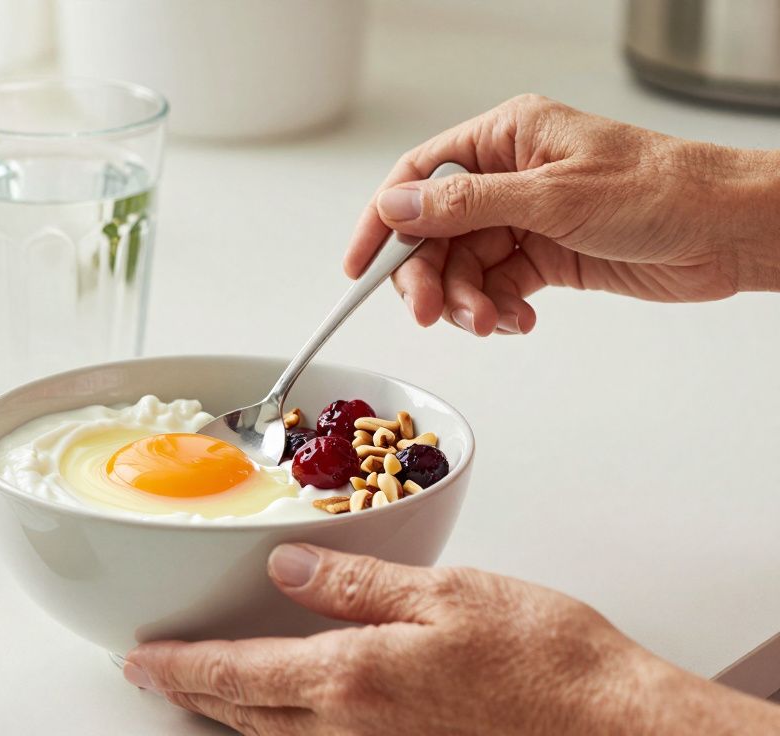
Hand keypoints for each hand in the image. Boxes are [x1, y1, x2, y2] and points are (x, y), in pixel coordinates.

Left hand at [125, 544, 777, 734]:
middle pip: (247, 715)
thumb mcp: (446, 594)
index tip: (139, 659)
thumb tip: (287, 568)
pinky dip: (286, 734)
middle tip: (156, 675)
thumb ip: (355, 583)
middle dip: (194, 694)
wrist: (615, 730)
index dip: (180, 667)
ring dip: (233, 717)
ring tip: (205, 695)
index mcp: (353, 678)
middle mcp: (354, 731)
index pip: (236, 673)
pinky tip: (290, 721)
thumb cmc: (545, 660)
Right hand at [344, 94, 779, 335]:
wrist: (728, 231)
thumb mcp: (551, 197)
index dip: (382, 223)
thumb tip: (396, 207)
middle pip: (435, 232)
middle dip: (429, 277)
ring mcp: (526, 217)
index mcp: (505, 137)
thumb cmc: (659, 192)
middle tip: (431, 313)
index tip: (360, 269)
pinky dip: (498, 309)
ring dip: (467, 301)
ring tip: (491, 322)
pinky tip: (519, 320)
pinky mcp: (546, 255)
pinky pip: (497, 287)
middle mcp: (508, 175)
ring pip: (464, 267)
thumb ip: (465, 205)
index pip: (418, 178)